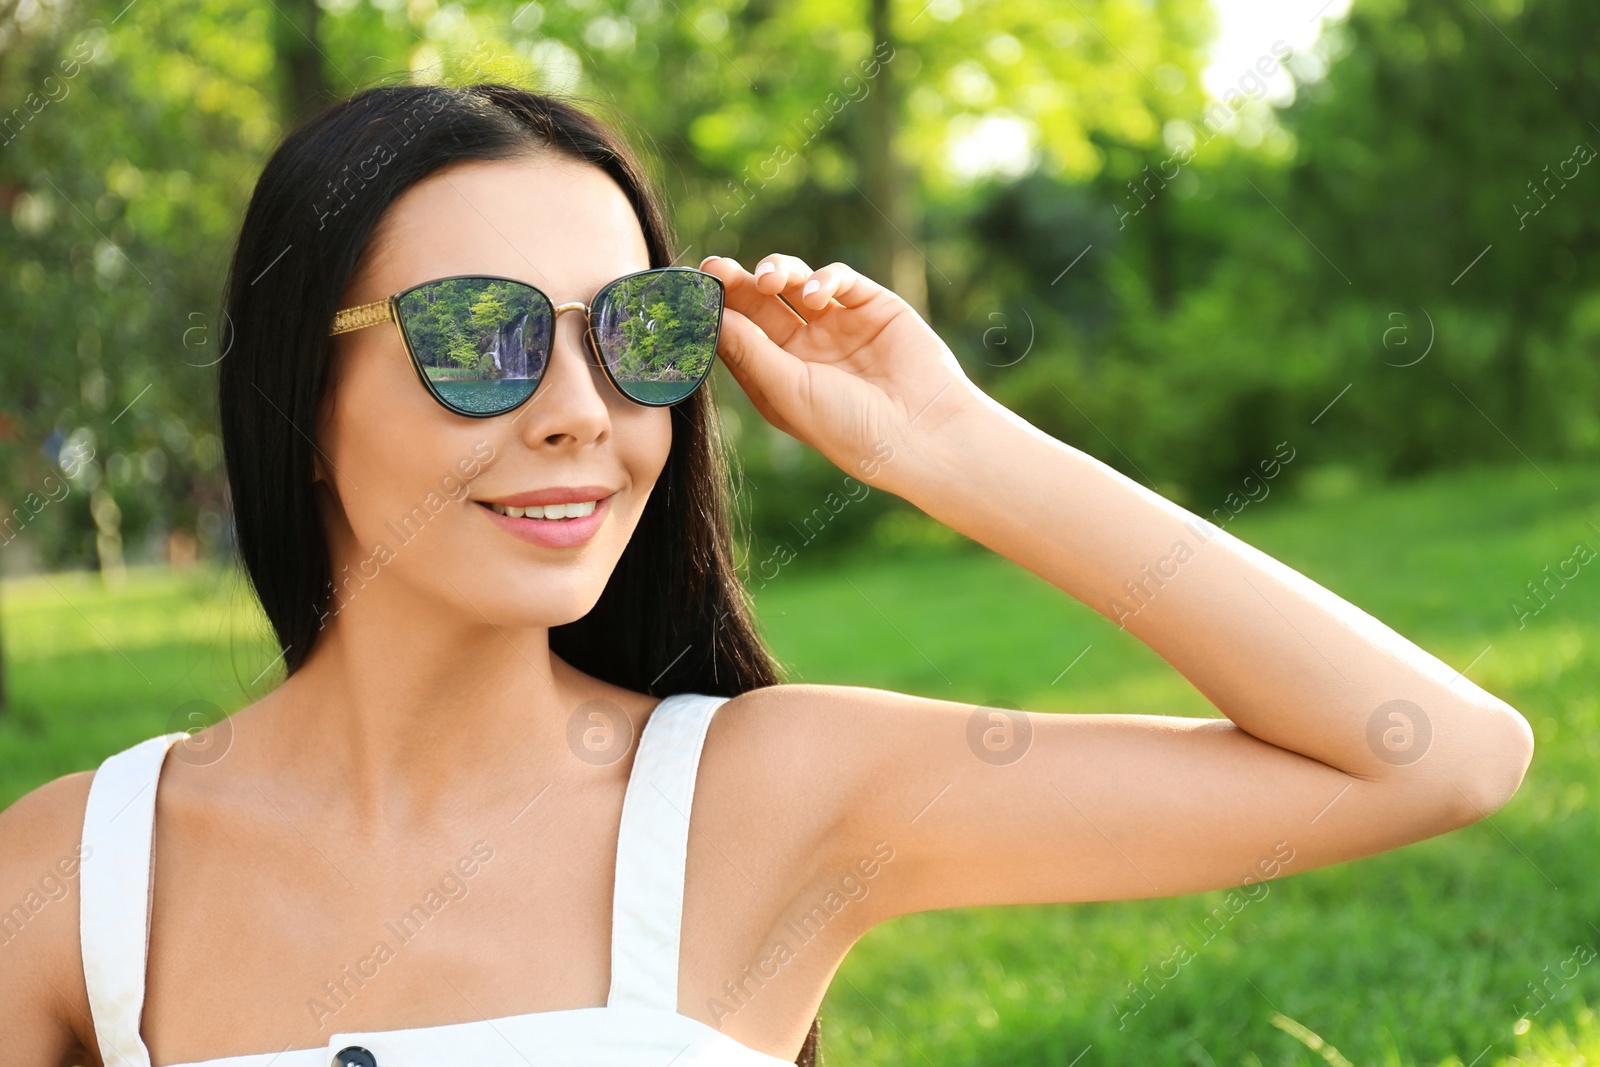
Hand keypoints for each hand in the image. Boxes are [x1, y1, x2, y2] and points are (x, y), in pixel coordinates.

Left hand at [698, 252, 980, 493]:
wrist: (921, 432)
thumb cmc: (848, 427)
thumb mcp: (788, 392)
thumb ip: (749, 351)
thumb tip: (711, 315)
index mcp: (780, 378)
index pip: (739, 335)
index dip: (717, 312)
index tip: (693, 292)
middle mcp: (806, 351)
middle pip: (761, 305)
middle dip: (738, 283)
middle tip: (716, 265)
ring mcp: (838, 327)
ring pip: (795, 283)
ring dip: (776, 271)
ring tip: (768, 278)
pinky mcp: (872, 307)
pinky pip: (838, 279)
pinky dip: (822, 278)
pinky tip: (813, 294)